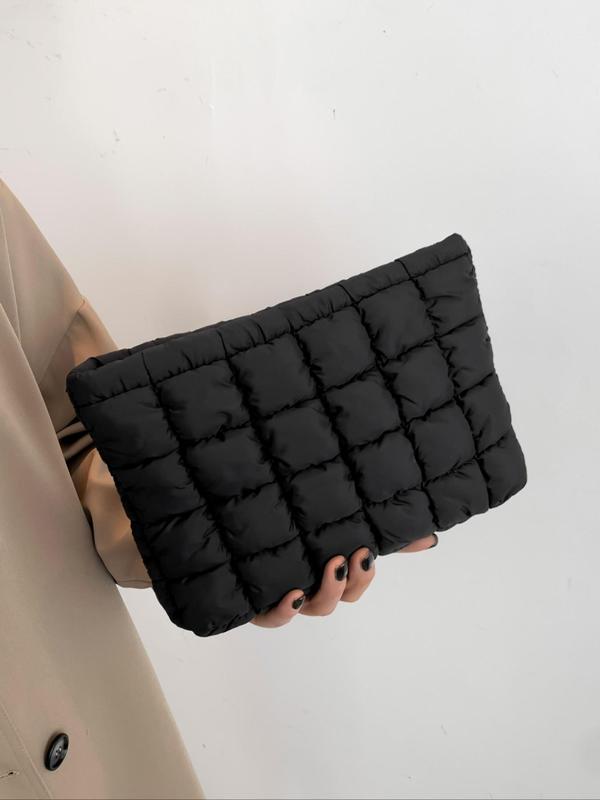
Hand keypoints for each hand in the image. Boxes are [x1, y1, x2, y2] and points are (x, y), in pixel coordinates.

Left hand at [251, 532, 438, 628]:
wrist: (216, 512)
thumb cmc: (280, 517)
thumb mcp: (331, 518)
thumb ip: (378, 529)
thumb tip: (429, 538)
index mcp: (320, 566)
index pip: (353, 583)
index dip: (364, 574)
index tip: (366, 550)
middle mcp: (302, 581)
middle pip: (334, 600)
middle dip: (350, 582)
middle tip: (351, 555)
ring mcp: (276, 591)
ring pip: (310, 607)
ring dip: (326, 592)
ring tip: (329, 566)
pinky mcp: (249, 597)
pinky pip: (269, 618)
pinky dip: (283, 611)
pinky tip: (293, 594)